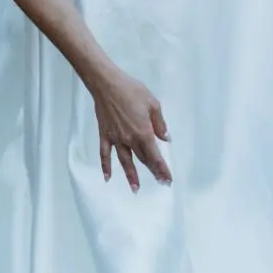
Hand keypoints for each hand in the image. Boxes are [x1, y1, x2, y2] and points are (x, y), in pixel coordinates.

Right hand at [91, 69, 172, 192]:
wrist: (107, 84)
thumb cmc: (131, 90)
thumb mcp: (153, 103)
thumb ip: (160, 123)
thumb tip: (166, 138)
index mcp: (144, 132)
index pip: (155, 155)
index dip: (162, 168)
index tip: (168, 179)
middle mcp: (130, 139)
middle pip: (142, 159)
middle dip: (152, 171)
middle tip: (160, 182)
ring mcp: (116, 139)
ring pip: (125, 161)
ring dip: (131, 175)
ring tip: (136, 189)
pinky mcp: (105, 135)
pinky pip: (105, 154)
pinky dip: (106, 166)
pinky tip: (108, 177)